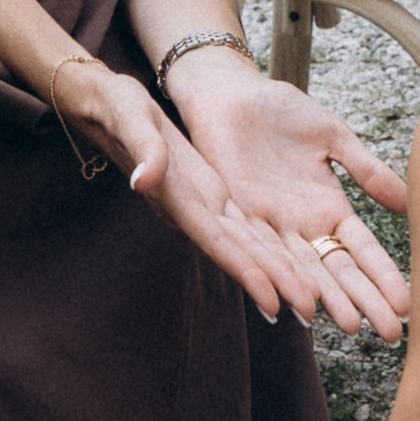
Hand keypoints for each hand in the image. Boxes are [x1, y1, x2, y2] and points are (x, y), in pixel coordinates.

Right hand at [47, 55, 336, 322]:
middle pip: (239, 253)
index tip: (272, 301)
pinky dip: (270, 248)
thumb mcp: (128, 118)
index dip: (245, 271)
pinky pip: (247, 226)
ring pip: (248, 244)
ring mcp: (203, 204)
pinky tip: (293, 265)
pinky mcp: (212, 193)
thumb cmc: (116, 108)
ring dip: (278, 273)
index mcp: (176, 197)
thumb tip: (143, 179)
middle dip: (273, 283)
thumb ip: (142, 148)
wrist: (109, 107)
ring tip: (310, 300)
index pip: (216, 241)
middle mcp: (192, 209)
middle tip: (309, 313)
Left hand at [165, 52, 410, 340]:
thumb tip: (409, 201)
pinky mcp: (238, 214)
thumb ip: (367, 170)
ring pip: (302, 269)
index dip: (384, 277)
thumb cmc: (281, 111)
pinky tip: (294, 301)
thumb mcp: (334, 137)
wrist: (231, 93)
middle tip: (391, 334)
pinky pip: (259, 249)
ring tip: (351, 324)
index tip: (407, 304)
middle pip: (337, 270)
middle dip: (365, 301)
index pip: (362, 250)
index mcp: (327, 208)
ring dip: (326, 298)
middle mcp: (300, 226)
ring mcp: (270, 224)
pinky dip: (277, 276)